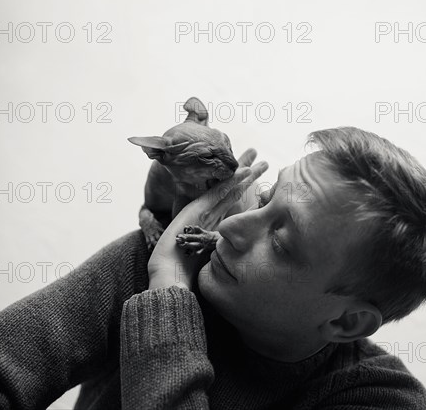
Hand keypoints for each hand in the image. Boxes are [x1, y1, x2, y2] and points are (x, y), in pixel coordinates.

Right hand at [147, 149, 267, 290]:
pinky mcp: (198, 209)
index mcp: (210, 219)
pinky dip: (234, 180)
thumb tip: (245, 250)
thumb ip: (222, 247)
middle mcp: (206, 209)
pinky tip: (246, 170)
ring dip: (243, 168)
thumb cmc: (188, 270)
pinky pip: (220, 191)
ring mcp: (201, 207)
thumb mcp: (211, 255)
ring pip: (227, 184)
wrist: (168, 272)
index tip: (257, 173)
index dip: (243, 183)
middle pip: (230, 186)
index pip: (230, 197)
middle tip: (257, 155)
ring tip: (255, 152)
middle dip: (244, 169)